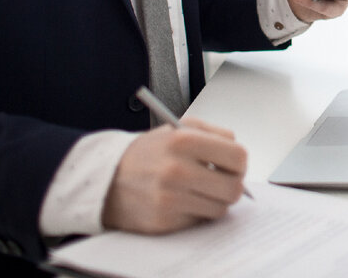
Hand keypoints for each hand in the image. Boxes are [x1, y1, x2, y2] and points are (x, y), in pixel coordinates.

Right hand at [101, 118, 247, 233]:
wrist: (107, 178)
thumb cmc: (148, 153)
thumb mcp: (178, 128)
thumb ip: (214, 133)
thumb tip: (239, 155)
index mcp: (184, 140)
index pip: (237, 157)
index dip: (239, 163)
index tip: (233, 165)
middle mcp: (177, 170)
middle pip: (233, 188)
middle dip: (232, 185)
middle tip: (222, 181)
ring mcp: (170, 198)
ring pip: (220, 208)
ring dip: (215, 200)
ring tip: (200, 190)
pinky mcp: (164, 221)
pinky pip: (199, 220)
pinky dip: (196, 212)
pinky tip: (182, 200)